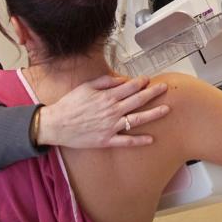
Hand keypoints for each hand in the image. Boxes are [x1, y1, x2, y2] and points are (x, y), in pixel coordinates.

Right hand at [38, 75, 169, 147]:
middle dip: (153, 93)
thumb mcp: (85, 87)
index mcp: (106, 97)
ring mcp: (110, 126)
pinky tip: (151, 139)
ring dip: (153, 114)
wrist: (56, 125)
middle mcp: (112, 111)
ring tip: (166, 110)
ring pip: (136, 120)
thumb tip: (122, 79)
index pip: (130, 87)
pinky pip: (126, 141)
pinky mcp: (107, 140)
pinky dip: (139, 141)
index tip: (148, 79)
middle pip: (137, 100)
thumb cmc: (70, 105)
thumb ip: (104, 82)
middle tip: (165, 88)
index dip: (141, 82)